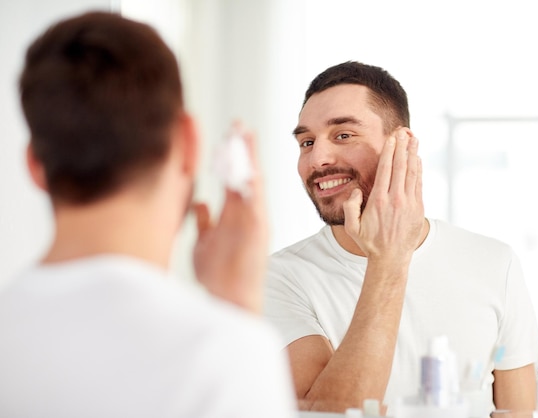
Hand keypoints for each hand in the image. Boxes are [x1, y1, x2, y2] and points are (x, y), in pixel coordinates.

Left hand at [192, 123, 268, 313]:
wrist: (230, 301)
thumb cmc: (218, 275)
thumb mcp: (204, 242)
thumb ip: (204, 220)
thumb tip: (198, 201)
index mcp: (233, 214)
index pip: (232, 177)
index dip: (230, 156)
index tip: (226, 134)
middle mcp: (246, 214)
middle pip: (245, 173)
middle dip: (242, 149)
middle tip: (238, 125)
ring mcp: (254, 221)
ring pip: (253, 183)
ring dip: (250, 160)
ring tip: (246, 136)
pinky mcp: (257, 232)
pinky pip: (256, 204)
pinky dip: (253, 187)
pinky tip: (248, 169)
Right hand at [343, 128, 425, 263]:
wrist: (391, 258)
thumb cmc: (370, 242)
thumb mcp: (351, 227)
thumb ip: (350, 207)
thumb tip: (356, 190)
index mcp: (379, 201)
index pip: (385, 169)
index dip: (389, 151)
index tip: (391, 138)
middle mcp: (395, 199)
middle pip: (400, 166)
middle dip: (402, 147)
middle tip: (403, 131)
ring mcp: (409, 203)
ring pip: (412, 172)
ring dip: (413, 154)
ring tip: (413, 139)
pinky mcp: (418, 208)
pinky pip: (419, 184)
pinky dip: (418, 169)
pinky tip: (418, 159)